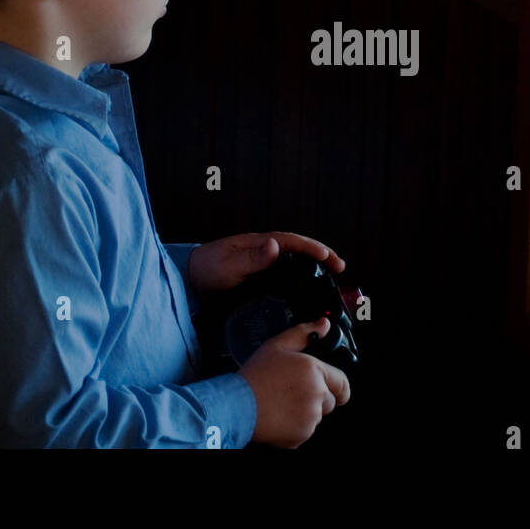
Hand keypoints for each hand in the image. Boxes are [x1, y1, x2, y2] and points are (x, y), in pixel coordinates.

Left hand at [186, 231, 345, 292]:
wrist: (189, 279)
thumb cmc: (207, 269)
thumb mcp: (229, 264)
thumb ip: (252, 257)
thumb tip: (275, 245)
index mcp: (260, 243)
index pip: (293, 242)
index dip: (313, 248)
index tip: (328, 257)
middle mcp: (264, 250)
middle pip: (299, 249)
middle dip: (321, 255)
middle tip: (340, 267)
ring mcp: (262, 262)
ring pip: (294, 260)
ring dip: (314, 265)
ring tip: (331, 275)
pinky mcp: (259, 276)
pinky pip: (285, 272)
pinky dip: (300, 275)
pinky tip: (307, 286)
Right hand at [238, 317, 350, 447]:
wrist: (236, 406)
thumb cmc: (255, 377)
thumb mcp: (277, 346)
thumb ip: (304, 333)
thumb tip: (323, 325)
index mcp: (314, 371)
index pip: (343, 383)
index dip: (338, 386)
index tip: (335, 390)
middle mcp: (316, 395)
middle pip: (329, 401)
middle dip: (316, 398)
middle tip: (293, 392)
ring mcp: (309, 417)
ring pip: (316, 416)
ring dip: (305, 412)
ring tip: (282, 403)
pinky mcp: (301, 435)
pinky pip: (305, 431)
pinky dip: (295, 426)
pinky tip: (279, 415)